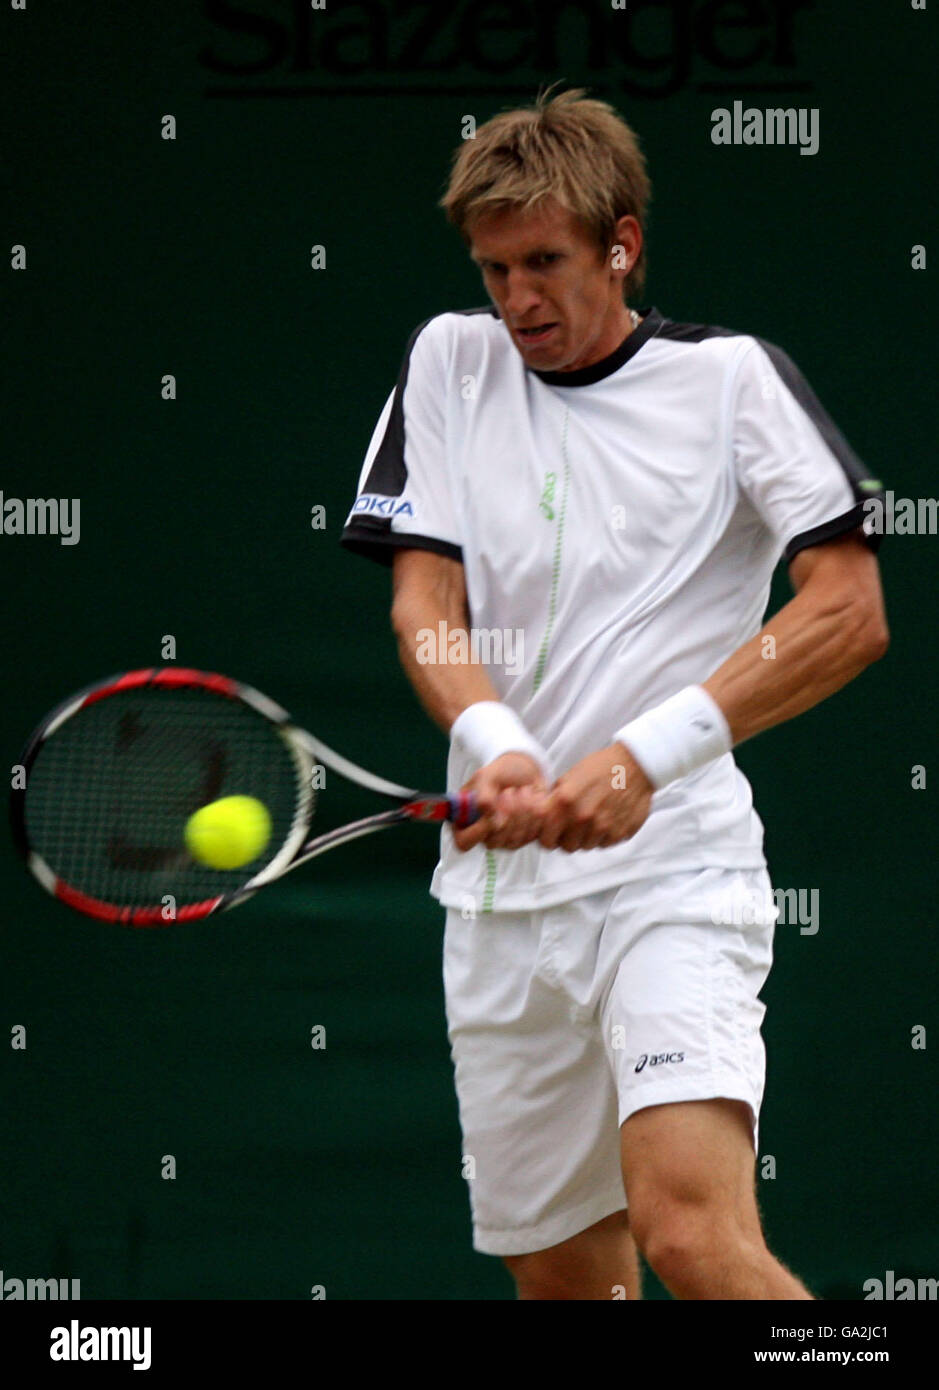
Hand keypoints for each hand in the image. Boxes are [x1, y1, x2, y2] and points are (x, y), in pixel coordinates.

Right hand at [452, 752, 549, 851]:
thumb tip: (493, 821)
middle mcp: (484, 835)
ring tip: (523, 790)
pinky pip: (533, 835)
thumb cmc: (500, 773)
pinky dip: (536, 812)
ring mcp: (505, 840)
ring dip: (523, 810)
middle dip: (506, 814)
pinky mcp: (526, 837)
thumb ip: (484, 796)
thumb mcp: (486, 776)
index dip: (477, 831)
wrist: (526, 771)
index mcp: (465, 821)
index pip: (464, 842)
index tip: (490, 813)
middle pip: (494, 842)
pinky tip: (534, 797)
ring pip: (516, 839)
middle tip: (509, 791)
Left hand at [537, 743, 653, 851]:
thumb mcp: (569, 777)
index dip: (545, 837)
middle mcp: (583, 816)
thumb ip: (552, 800)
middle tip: (570, 827)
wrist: (635, 765)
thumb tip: (539, 817)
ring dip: (584, 837)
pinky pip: (603, 844)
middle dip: (565, 839)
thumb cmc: (600, 767)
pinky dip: (602, 836)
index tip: (549, 833)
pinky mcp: (619, 833)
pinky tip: (606, 819)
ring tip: (591, 820)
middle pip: (565, 847)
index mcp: (565, 801)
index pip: (544, 838)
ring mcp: (602, 827)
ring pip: (584, 847)